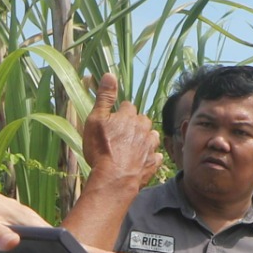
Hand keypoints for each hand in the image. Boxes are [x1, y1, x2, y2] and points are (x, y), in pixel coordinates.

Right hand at [79, 73, 159, 188]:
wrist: (114, 178)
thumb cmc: (101, 149)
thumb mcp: (95, 120)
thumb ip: (104, 97)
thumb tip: (109, 74)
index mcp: (128, 116)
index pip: (127, 106)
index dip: (120, 111)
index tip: (115, 117)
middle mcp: (142, 129)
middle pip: (143, 120)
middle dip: (135, 123)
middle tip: (124, 131)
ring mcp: (149, 146)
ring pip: (152, 136)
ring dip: (146, 138)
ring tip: (136, 144)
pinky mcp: (152, 163)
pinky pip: (156, 156)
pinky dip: (151, 156)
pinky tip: (144, 159)